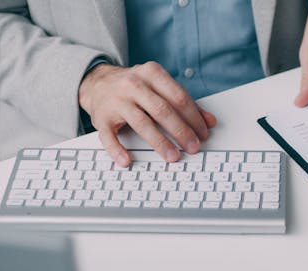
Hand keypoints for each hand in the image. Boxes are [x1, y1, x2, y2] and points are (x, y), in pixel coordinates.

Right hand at [78, 62, 216, 166]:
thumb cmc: (136, 87)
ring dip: (160, 143)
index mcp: (152, 73)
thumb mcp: (160, 87)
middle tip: (192, 147)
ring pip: (142, 123)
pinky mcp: (101, 117)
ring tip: (173, 156)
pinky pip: (109, 136)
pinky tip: (127, 160)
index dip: (193, 117)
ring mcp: (116, 100)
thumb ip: (185, 103)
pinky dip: (117, 150)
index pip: (178, 97)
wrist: (97, 82)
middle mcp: (133, 84)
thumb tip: (210, 122)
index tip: (203, 134)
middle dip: (181, 131)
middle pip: (162, 110)